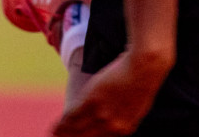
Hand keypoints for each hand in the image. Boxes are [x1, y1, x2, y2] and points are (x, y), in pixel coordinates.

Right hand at [53, 49, 172, 136]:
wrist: (143, 68)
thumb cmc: (144, 80)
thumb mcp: (138, 105)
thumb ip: (127, 115)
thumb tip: (122, 117)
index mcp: (125, 128)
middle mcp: (113, 126)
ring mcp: (101, 114)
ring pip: (78, 129)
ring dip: (64, 134)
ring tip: (54, 135)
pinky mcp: (91, 101)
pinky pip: (73, 116)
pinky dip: (62, 124)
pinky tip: (54, 128)